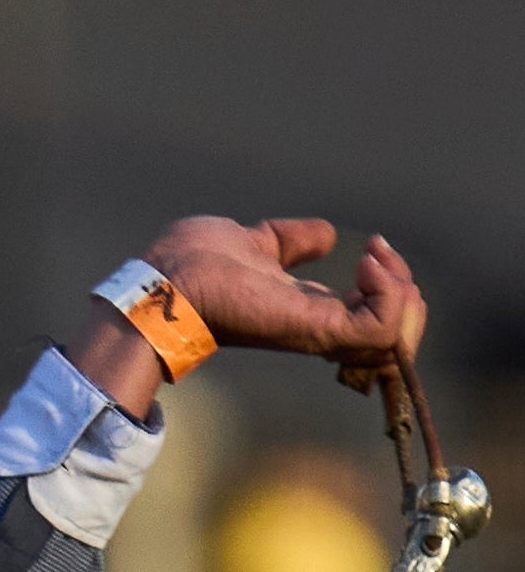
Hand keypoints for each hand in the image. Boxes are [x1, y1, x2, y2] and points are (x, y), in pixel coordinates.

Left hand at [67, 217, 426, 415]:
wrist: (165, 282)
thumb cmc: (193, 263)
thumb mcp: (259, 243)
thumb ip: (293, 241)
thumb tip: (329, 234)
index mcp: (308, 310)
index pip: (372, 316)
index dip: (390, 286)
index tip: (374, 249)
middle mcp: (319, 327)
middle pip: (395, 335)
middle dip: (406, 293)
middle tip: (380, 257)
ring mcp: (319, 332)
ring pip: (397, 337)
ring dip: (402, 292)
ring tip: (376, 260)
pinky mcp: (316, 331)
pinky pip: (380, 328)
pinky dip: (388, 294)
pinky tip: (367, 265)